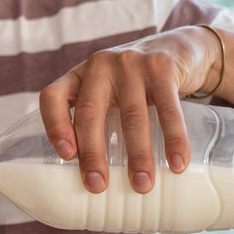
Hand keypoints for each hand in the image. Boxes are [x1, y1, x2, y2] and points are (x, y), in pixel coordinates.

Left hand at [37, 25, 221, 193]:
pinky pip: (167, 109)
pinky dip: (174, 139)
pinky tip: (177, 163)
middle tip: (98, 185)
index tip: (67, 156)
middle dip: (93, 154)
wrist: (180, 48)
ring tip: (143, 184)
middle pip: (90, 113)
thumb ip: (99, 119)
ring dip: (137, 155)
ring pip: (131, 116)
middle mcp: (100, 66)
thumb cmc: (136, 82)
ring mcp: (131, 63)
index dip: (54, 126)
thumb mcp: (109, 91)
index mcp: (80, 75)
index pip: (53, 96)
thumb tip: (95, 179)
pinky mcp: (163, 67)